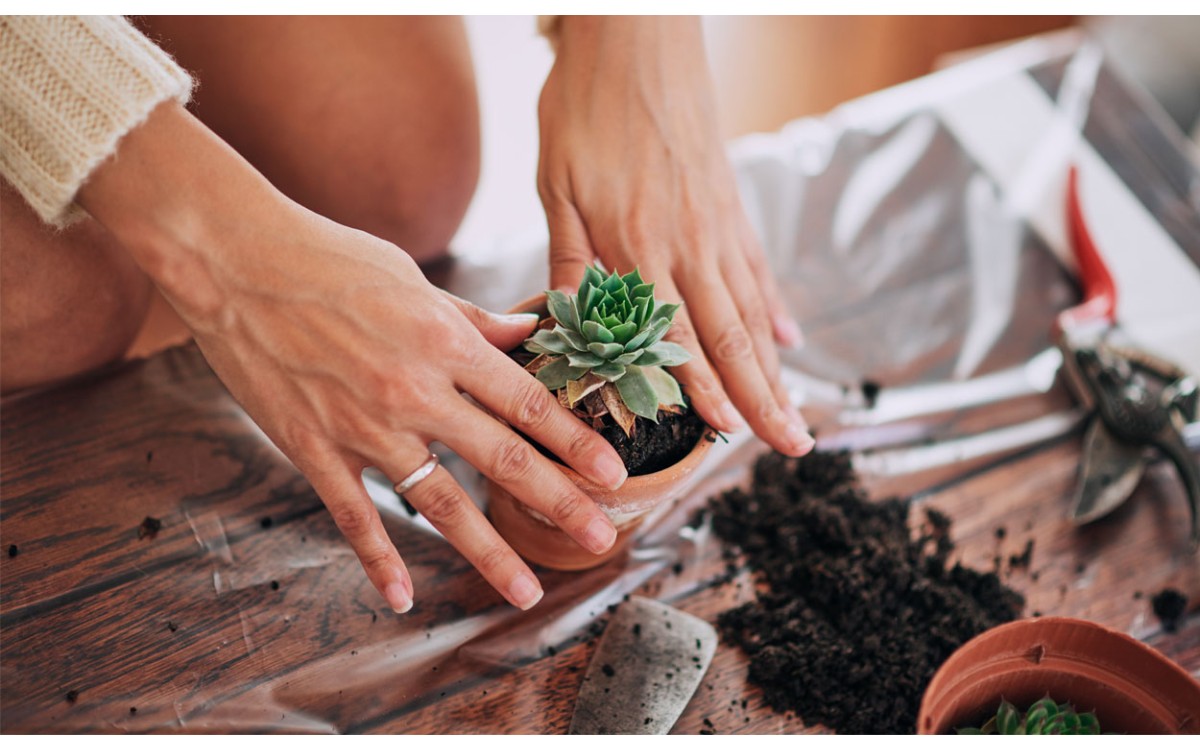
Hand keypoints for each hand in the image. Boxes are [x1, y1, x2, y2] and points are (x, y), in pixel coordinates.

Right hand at [80, 103, 626, 612]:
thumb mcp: (412, 279)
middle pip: (501, 458)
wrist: (231, 261)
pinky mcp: (312, 449)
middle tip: (600, 538)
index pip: (526, 402)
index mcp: (444, 342)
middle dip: (559, 502)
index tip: (613, 473)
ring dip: (489, 550)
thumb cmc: (326, 257)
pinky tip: (400, 597)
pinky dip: (378, 560)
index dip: (574, 441)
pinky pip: (354, 516)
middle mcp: (414, 391)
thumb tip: (528, 334)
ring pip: (439, 502)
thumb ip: (472, 319)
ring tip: (527, 588)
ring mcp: (362, 426)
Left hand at [537, 17, 813, 456]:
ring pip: (752, 312)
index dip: (702, 391)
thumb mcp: (557, 190)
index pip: (676, 337)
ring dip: (775, 369)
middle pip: (732, 337)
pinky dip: (775, 308)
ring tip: (797, 411)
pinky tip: (790, 338)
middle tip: (790, 448)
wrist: (637, 36)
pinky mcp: (731, 203)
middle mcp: (690, 245)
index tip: (726, 438)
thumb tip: (567, 331)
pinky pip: (758, 268)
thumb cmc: (586, 109)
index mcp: (639, 247)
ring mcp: (719, 225)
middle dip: (761, 400)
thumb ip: (569, 264)